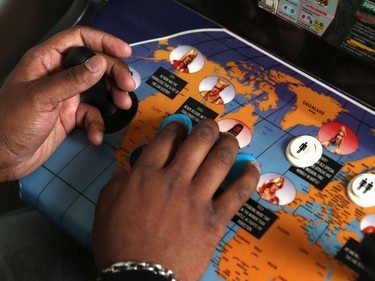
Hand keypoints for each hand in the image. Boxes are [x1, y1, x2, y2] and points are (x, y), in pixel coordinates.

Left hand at [0, 26, 134, 180]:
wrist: (2, 158)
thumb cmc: (7, 124)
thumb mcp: (41, 97)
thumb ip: (72, 80)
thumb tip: (98, 63)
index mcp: (46, 61)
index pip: (79, 40)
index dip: (103, 41)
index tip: (123, 51)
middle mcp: (58, 76)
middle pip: (95, 65)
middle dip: (114, 73)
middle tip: (127, 85)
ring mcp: (66, 96)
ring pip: (98, 90)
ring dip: (112, 98)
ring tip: (121, 104)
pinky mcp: (70, 116)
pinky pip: (92, 116)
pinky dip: (98, 125)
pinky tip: (95, 134)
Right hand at [92, 119, 259, 280]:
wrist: (141, 279)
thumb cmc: (121, 247)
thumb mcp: (106, 211)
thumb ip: (115, 185)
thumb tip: (124, 171)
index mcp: (146, 176)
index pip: (167, 139)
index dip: (177, 126)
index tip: (181, 126)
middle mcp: (174, 180)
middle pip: (198, 142)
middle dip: (207, 128)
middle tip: (210, 126)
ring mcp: (197, 198)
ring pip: (220, 160)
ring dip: (228, 144)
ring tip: (230, 138)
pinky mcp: (214, 219)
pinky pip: (237, 192)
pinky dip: (248, 177)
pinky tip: (252, 167)